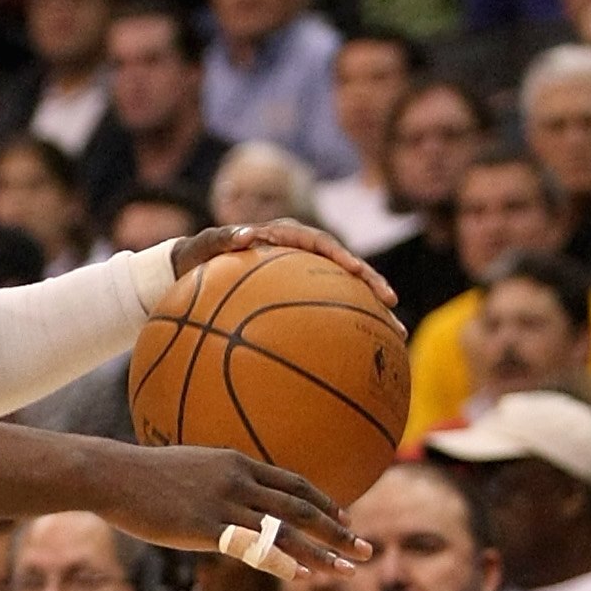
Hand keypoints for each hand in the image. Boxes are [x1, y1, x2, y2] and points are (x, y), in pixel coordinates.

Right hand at [86, 439, 370, 575]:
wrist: (111, 473)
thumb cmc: (141, 474)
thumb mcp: (188, 467)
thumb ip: (216, 480)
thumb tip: (228, 495)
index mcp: (237, 463)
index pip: (293, 484)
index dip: (325, 503)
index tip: (347, 521)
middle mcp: (239, 481)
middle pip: (301, 507)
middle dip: (338, 531)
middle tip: (366, 551)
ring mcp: (224, 504)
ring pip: (285, 530)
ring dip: (322, 552)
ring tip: (346, 571)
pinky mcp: (205, 527)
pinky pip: (253, 546)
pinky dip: (282, 561)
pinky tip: (301, 575)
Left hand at [175, 218, 401, 321]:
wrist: (194, 267)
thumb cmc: (199, 256)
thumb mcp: (206, 245)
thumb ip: (223, 238)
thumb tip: (242, 234)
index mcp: (287, 236)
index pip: (322, 244)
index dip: (341, 256)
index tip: (356, 270)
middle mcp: (303, 252)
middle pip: (346, 268)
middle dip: (371, 284)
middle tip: (391, 303)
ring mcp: (305, 274)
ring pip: (346, 292)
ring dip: (371, 310)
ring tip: (396, 334)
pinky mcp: (303, 294)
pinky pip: (331, 311)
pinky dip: (348, 328)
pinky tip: (365, 355)